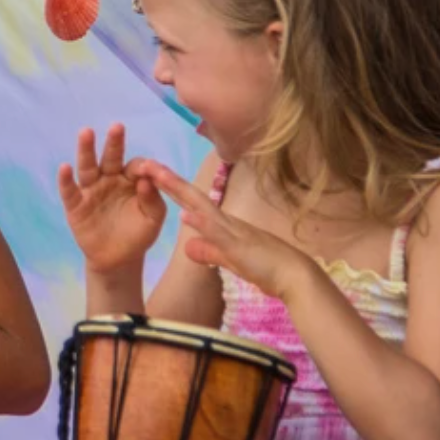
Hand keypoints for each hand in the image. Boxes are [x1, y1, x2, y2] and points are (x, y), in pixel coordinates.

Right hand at [57, 124, 167, 275]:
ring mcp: (91, 191)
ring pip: (88, 167)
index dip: (142, 167)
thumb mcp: (152, 219)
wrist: (118, 259)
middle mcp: (109, 179)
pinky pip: (69, 191)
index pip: (135, 166)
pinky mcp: (76, 206)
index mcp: (130, 180)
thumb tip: (145, 180)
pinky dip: (66, 180)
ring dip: (86, 150)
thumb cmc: (138, 235)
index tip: (148, 170)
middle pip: (111, 157)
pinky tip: (64, 167)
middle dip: (114, 143)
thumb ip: (153, 200)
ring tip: (86, 133)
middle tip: (117, 127)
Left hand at [131, 160, 310, 298]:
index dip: (173, 189)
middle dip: (168, 181)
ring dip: (179, 191)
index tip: (152, 175)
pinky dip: (202, 223)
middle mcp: (226, 222)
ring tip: (157, 175)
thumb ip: (209, 252)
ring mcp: (233, 232)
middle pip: (193, 197)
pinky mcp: (239, 247)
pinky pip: (218, 233)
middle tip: (145, 163)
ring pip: (202, 207)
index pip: (193, 204)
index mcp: (223, 225)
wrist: (295, 276)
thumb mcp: (230, 260)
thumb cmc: (267, 268)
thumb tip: (188, 245)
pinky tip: (185, 214)